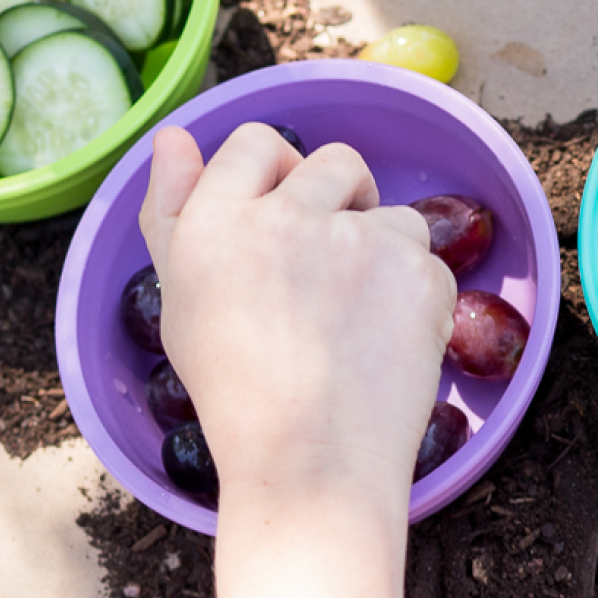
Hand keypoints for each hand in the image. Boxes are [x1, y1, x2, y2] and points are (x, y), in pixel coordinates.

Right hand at [139, 123, 455, 516]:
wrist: (309, 463)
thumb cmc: (235, 386)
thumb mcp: (180, 295)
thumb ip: (170, 208)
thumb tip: (172, 134)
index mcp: (214, 220)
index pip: (255, 142)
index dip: (275, 177)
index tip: (284, 220)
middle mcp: (281, 216)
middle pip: (332, 161)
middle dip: (339, 200)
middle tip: (327, 268)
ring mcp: (355, 240)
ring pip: (387, 211)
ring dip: (379, 249)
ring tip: (353, 319)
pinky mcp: (415, 270)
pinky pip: (426, 259)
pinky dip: (415, 295)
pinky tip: (384, 342)